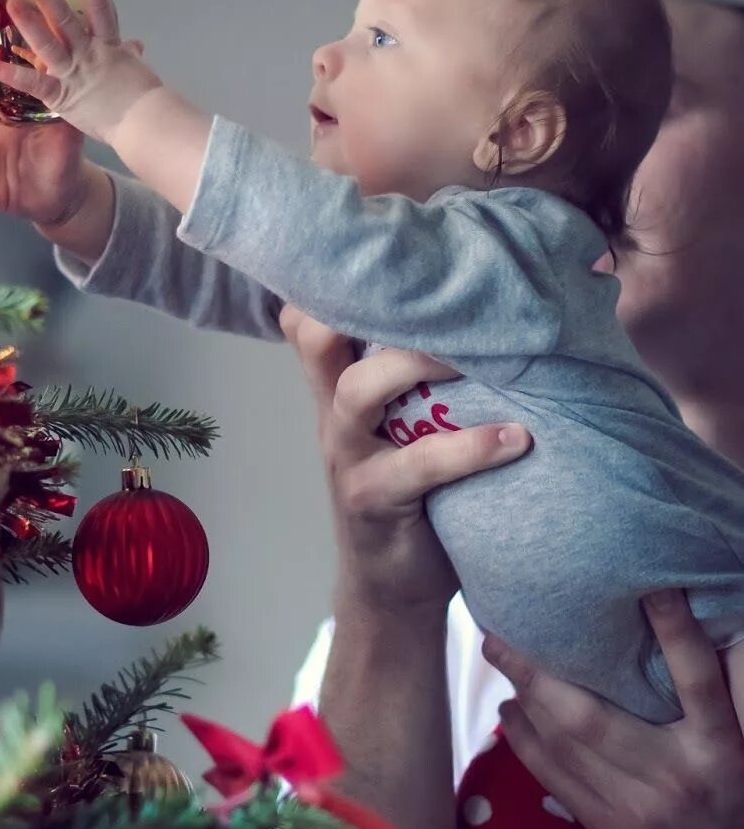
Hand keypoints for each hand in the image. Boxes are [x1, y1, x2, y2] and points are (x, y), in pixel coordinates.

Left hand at [0, 0, 162, 143]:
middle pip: (68, 21)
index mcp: (109, 48)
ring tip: (12, 2)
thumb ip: (130, 56)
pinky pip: (36, 85)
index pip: (102, 12)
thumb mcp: (138, 72)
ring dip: (30, 23)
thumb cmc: (147, 102)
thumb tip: (136, 43)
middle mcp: (89, 55)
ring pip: (49, 45)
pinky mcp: (63, 96)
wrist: (146, 125)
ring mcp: (75, 74)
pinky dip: (14, 76)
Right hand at [281, 305, 532, 613]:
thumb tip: (504, 310)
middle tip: (444, 286)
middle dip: (370, 302)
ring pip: (359, 390)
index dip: (335, 278)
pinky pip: (419, 465)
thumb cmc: (419, 493)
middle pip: (316, 337)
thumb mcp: (408, 426)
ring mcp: (349, 457)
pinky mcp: (374, 501)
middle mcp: (334, 413)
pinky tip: (517, 439)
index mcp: (340, 387)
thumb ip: (426, 379)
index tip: (393, 240)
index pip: (310, 318)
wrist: (396, 588)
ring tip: (480, 355)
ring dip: (418, 361)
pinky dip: (473, 448)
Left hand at [483, 591, 743, 828]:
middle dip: (538, 672)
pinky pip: (555, 777)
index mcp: (723, 751)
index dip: (677, 633)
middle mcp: (675, 779)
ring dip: (523, 699)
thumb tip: (725, 624)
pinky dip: (525, 740)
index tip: (653, 588)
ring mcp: (635, 810)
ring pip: (562, 745)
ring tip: (500, 657)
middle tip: (502, 632)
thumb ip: (735, 691)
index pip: (699, 682)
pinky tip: (510, 711)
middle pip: (591, 717)